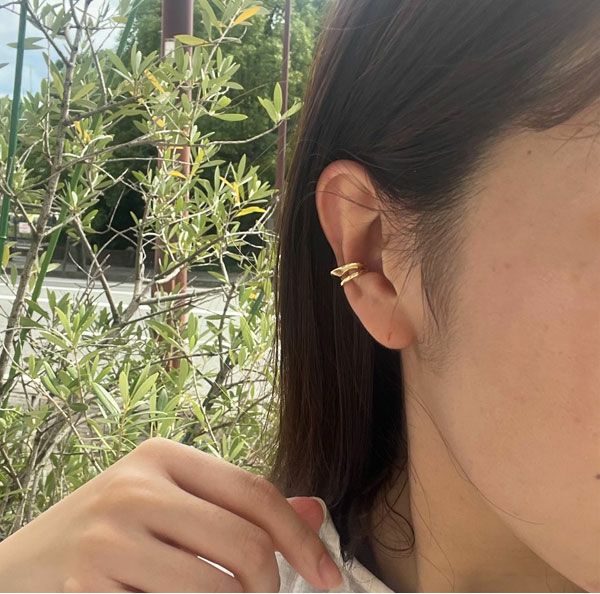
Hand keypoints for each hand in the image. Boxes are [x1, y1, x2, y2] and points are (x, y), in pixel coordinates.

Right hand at [0, 437, 341, 591]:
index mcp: (163, 456)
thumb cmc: (108, 531)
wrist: (20, 567)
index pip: (254, 492)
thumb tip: (313, 511)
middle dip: (270, 585)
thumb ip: (237, 506)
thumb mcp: (170, 501)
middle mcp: (135, 486)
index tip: (328, 576)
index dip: (300, 538)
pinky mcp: (86, 586)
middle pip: (243, 544)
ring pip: (215, 590)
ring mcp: (107, 536)